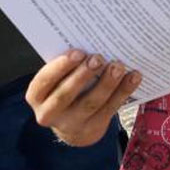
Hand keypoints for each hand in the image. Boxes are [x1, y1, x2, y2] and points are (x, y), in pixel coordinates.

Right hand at [25, 48, 140, 146]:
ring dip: (107, 83)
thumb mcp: (55, 81)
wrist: (73, 126)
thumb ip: (64, 67)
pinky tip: (133, 77)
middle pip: (66, 94)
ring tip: (118, 66)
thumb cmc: (63, 90)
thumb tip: (89, 41)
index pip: (45, 81)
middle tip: (98, 58)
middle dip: (83, 75)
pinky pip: (110, 108)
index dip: (60, 66)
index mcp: (36, 96)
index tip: (78, 52)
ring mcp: (72, 124)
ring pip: (91, 103)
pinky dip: (123, 91)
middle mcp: (49, 113)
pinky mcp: (93, 128)